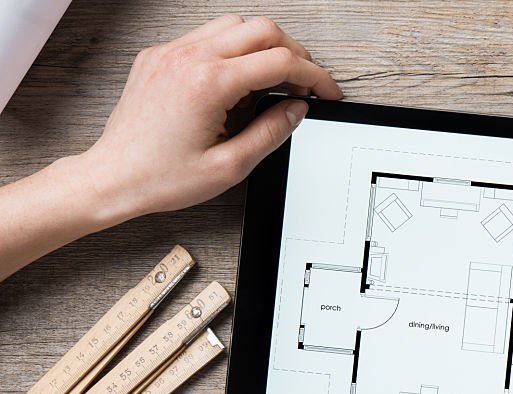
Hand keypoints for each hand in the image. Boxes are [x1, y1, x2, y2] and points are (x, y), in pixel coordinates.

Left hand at [81, 14, 341, 223]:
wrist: (113, 177)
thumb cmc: (160, 177)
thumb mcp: (230, 167)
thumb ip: (271, 133)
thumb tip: (296, 109)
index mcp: (209, 83)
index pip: (281, 61)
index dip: (315, 76)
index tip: (326, 91)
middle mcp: (189, 58)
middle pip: (263, 29)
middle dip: (294, 54)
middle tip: (304, 84)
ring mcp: (172, 52)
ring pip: (236, 24)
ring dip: (264, 46)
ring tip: (272, 81)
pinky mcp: (159, 56)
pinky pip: (207, 35)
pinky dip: (233, 49)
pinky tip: (237, 79)